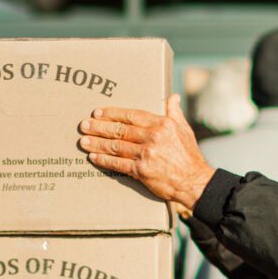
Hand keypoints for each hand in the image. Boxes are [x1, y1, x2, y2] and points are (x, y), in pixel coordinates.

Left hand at [78, 94, 215, 210]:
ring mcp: (146, 154)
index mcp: (161, 124)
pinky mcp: (142, 171)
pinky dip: (104, 160)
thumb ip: (174, 112)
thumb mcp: (184, 129)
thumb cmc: (189, 155)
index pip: (131, 115)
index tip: (98, 112)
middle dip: (99, 127)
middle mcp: (152, 137)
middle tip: (84, 125)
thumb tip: (172, 97)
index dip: (112, 113)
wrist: (193, 181)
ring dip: (97, 143)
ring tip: (83, 141)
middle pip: (120, 130)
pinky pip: (118, 163)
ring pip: (116, 146)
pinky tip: (93, 157)